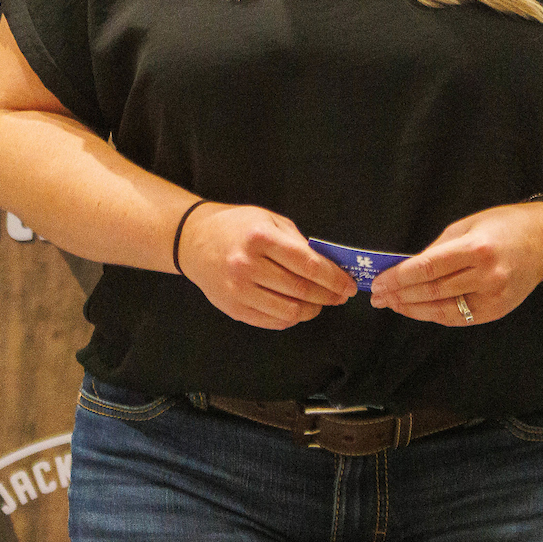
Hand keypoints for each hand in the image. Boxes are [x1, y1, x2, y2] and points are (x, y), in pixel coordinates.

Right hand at [179, 202, 356, 328]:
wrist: (193, 240)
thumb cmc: (236, 226)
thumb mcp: (269, 220)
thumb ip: (298, 242)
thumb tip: (329, 266)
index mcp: (260, 238)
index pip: (308, 265)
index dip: (334, 279)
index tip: (349, 285)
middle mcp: (247, 265)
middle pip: (302, 290)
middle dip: (329, 296)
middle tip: (341, 296)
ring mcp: (238, 290)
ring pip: (290, 312)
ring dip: (312, 310)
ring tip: (320, 303)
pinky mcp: (233, 308)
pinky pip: (272, 321)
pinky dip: (292, 318)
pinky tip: (298, 308)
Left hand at [369, 201, 542, 325]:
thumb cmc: (505, 226)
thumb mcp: (468, 226)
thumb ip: (438, 248)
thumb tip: (408, 267)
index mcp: (476, 249)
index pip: (428, 268)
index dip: (399, 278)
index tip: (379, 282)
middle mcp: (487, 276)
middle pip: (433, 291)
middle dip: (400, 296)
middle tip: (378, 297)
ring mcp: (494, 297)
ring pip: (443, 310)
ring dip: (413, 309)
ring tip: (392, 304)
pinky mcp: (497, 311)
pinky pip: (459, 317)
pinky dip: (435, 314)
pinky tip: (417, 309)